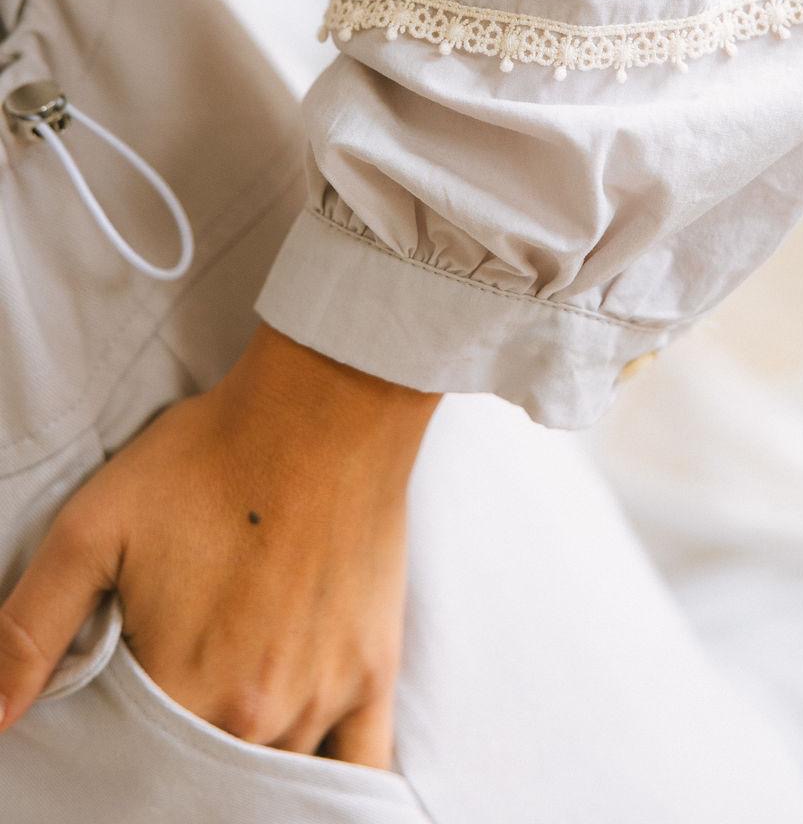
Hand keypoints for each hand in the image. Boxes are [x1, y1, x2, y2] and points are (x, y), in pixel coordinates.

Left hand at [0, 324, 439, 766]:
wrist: (324, 410)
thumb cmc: (210, 457)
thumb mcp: (93, 527)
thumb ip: (29, 631)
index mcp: (182, 687)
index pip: (133, 771)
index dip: (118, 754)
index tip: (124, 719)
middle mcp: (256, 714)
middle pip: (204, 784)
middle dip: (177, 768)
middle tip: (175, 706)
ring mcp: (324, 697)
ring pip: (274, 781)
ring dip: (241, 773)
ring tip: (223, 721)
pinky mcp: (374, 671)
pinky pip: (361, 773)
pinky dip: (331, 791)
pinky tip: (303, 780)